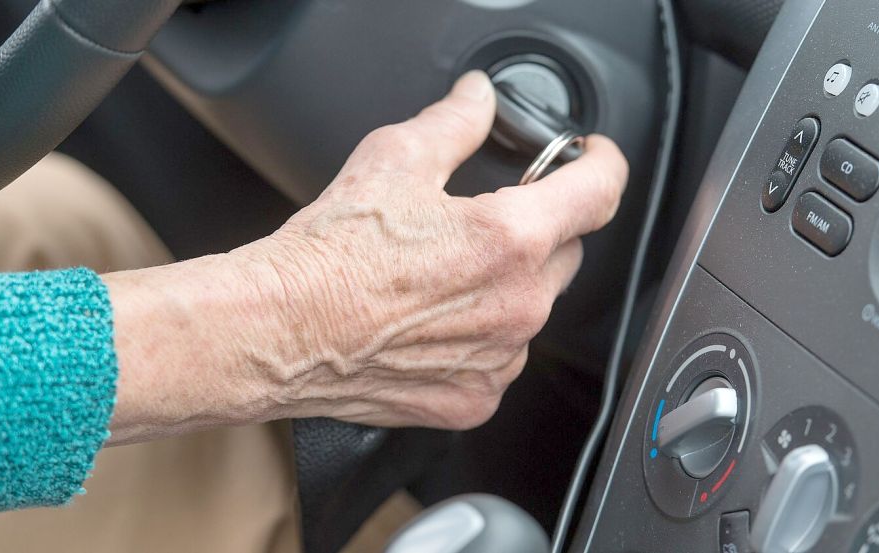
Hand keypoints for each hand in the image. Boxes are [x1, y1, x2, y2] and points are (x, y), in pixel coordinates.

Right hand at [239, 71, 627, 428]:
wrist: (277, 331)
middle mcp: (517, 305)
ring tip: (441, 279)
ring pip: (533, 309)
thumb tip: (479, 99)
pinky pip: (501, 360)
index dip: (601, 164)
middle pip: (565, 253)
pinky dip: (482, 340)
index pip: (597, 193)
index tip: (593, 160)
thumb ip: (455, 122)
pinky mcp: (474, 399)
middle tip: (480, 223)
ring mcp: (499, 360)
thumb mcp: (394, 160)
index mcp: (509, 238)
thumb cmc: (328, 257)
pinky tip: (432, 324)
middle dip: (538, 230)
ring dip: (509, 289)